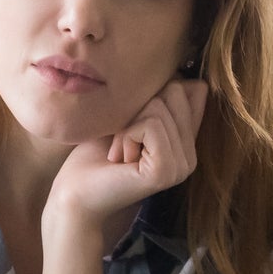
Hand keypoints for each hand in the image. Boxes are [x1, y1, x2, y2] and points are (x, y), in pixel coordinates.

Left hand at [45, 79, 208, 229]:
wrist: (75, 191)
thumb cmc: (97, 153)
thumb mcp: (133, 117)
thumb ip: (164, 102)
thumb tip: (197, 82)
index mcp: (187, 144)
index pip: (191, 90)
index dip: (155, 94)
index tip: (133, 124)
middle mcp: (190, 157)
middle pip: (175, 93)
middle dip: (138, 109)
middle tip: (123, 141)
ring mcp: (181, 167)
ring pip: (159, 109)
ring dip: (127, 126)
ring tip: (119, 154)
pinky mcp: (166, 170)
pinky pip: (151, 125)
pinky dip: (126, 134)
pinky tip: (119, 159)